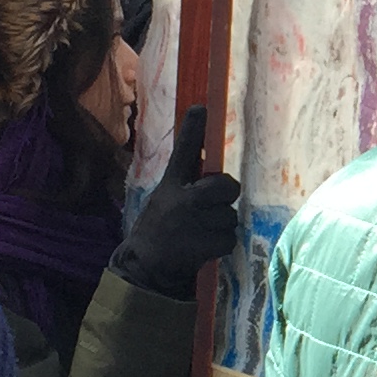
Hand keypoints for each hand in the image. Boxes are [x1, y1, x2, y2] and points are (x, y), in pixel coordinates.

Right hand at [114, 112, 243, 297]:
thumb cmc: (158, 230)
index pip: (183, 152)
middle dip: (227, 197)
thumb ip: (184, 184)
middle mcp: (182, 200)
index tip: (201, 108)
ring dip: (222, 227)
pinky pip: (230, 239)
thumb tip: (207, 167)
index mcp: (170, 185)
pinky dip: (221, 246)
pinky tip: (204, 248)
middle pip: (227, 187)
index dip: (193, 130)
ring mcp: (192, 223)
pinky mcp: (203, 244)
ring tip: (201, 234)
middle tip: (215, 207)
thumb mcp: (163, 200)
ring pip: (230, 217)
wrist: (145, 268)